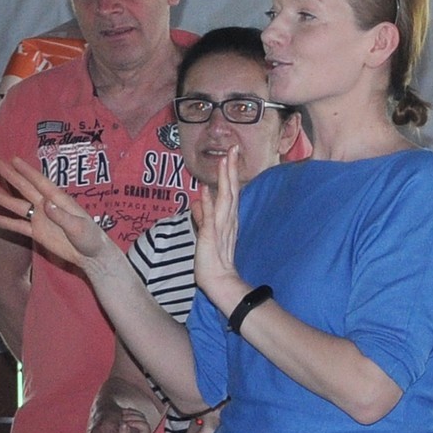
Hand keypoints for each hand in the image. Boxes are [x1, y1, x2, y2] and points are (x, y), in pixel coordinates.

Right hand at [0, 156, 114, 268]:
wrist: (91, 256)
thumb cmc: (90, 238)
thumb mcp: (78, 227)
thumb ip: (62, 216)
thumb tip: (45, 203)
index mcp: (59, 200)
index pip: (40, 182)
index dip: (27, 171)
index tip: (14, 159)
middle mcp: (47, 206)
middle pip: (26, 188)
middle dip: (11, 176)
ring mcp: (41, 219)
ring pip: (18, 206)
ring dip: (4, 199)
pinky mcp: (37, 233)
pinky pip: (19, 226)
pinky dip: (6, 222)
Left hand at [189, 147, 247, 314]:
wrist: (219, 284)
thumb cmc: (213, 261)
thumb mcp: (206, 234)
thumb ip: (203, 216)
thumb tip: (199, 199)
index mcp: (227, 220)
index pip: (230, 192)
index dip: (230, 173)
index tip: (230, 154)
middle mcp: (228, 221)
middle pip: (231, 190)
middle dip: (231, 169)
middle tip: (233, 148)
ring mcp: (221, 229)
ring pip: (225, 200)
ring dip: (225, 180)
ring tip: (225, 161)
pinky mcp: (212, 239)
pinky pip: (211, 219)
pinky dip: (210, 205)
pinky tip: (208, 191)